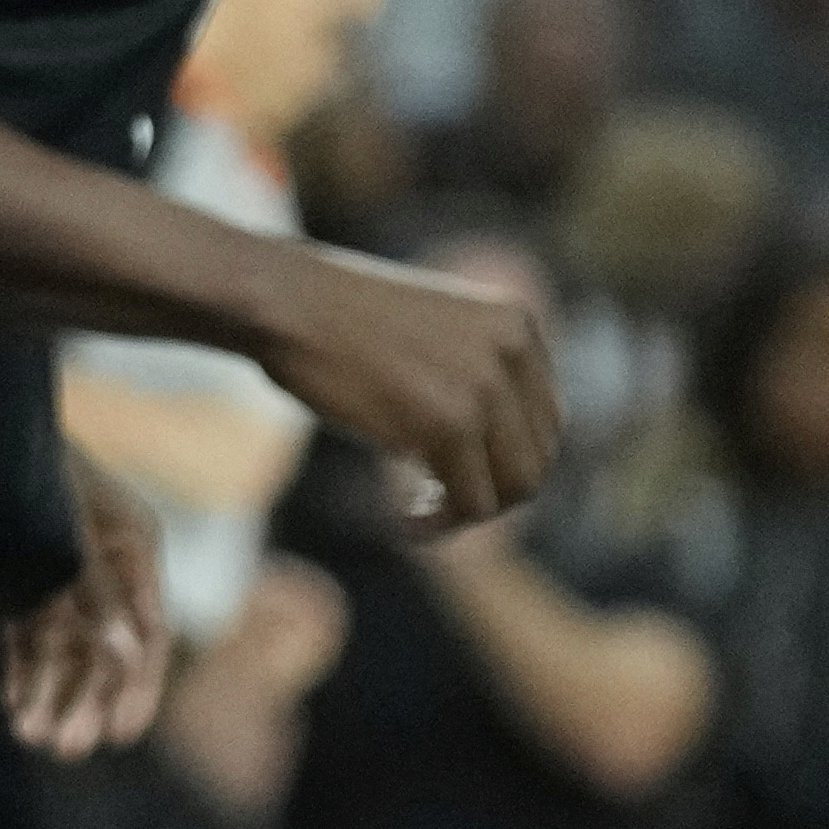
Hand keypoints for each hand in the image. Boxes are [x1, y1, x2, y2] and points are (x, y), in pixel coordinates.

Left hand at [4, 455, 172, 758]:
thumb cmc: (29, 459)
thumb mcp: (69, 524)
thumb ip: (96, 589)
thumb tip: (129, 656)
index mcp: (134, 544)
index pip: (150, 631)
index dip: (138, 686)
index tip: (121, 733)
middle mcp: (103, 564)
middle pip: (104, 647)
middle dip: (85, 698)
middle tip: (64, 748)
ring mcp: (59, 570)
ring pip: (63, 645)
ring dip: (50, 690)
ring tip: (29, 734)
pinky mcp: (17, 573)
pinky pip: (25, 631)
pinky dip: (20, 666)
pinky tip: (9, 701)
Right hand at [250, 246, 560, 531]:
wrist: (282, 302)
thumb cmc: (338, 322)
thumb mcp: (435, 333)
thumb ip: (480, 377)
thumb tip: (513, 467)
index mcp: (516, 322)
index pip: (545, 422)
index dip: (501, 463)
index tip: (450, 474)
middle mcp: (513, 348)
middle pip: (536, 459)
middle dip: (488, 492)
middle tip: (433, 500)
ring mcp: (483, 383)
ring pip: (513, 488)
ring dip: (466, 514)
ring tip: (417, 513)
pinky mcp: (447, 420)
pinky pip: (468, 503)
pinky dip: (437, 526)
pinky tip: (403, 521)